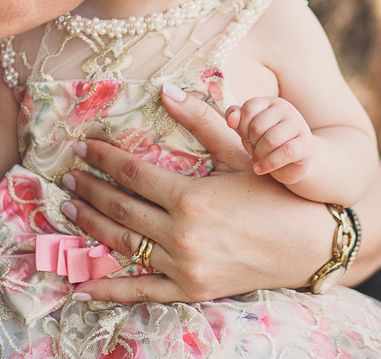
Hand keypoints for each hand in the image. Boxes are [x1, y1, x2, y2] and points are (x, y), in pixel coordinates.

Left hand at [60, 85, 333, 302]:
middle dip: (89, 190)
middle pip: (120, 208)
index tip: (82, 146)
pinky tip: (81, 285)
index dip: (103, 159)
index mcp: (192, 198)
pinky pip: (141, 291)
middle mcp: (182, 236)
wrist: (312, 243)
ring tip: (70, 211)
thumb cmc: (276, 192)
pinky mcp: (190, 290)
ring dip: (91, 227)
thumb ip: (201, 121)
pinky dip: (110, 289)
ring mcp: (184, 268)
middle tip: (67, 176)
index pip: (132, 174)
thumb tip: (166, 89)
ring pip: (123, 245)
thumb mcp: (240, 152)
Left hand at [225, 97, 312, 183]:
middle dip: (251, 143)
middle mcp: (287, 109)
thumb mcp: (248, 130)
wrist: (293, 163)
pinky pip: (285, 153)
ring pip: (270, 140)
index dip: (241, 126)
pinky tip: (261, 169)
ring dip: (259, 155)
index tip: (245, 137)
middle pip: (257, 126)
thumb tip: (231, 120)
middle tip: (254, 151)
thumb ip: (236, 119)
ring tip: (257, 160)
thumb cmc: (268, 143)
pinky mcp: (306, 145)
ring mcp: (299, 126)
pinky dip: (268, 164)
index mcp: (271, 102)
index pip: (249, 108)